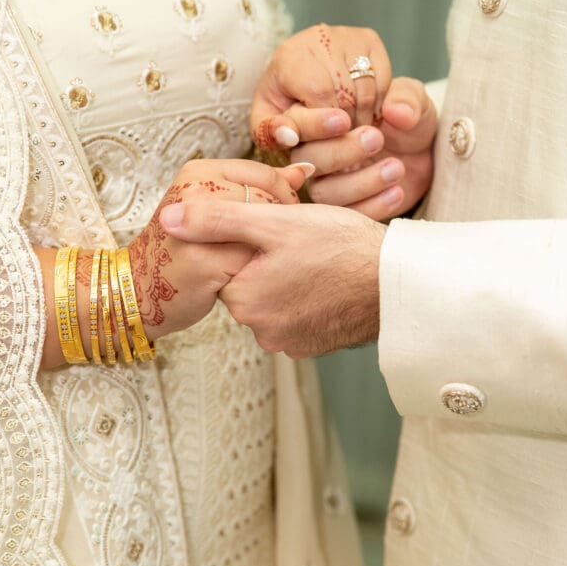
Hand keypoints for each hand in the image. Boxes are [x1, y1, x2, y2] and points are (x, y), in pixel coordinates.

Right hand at [129, 157, 310, 339]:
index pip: (265, 175)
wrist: (140, 288)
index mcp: (198, 172)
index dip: (284, 200)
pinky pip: (251, 262)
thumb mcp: (219, 207)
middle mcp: (194, 191)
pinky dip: (254, 273)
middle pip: (266, 203)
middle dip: (275, 228)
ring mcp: (197, 226)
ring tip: (251, 262)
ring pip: (260, 232)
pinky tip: (243, 280)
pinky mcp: (203, 261)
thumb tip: (305, 169)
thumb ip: (263, 188)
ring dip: (264, 252)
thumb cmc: (185, 249)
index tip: (284, 222)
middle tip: (266, 248)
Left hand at [160, 197, 386, 357]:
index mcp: (244, 298)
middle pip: (250, 283)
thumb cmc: (342, 246)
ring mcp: (288, 342)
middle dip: (268, 262)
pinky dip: (307, 299)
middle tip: (303, 244)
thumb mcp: (275, 222)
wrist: (396, 284)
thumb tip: (170, 219)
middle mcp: (261, 330)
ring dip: (289, 281)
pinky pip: (296, 316)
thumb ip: (218, 220)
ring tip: (320, 261)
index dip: (251, 241)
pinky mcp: (312, 346)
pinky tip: (328, 282)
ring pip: (274, 299)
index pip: (228, 264)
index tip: (279, 232)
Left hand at [251, 23, 390, 146]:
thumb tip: (289, 137)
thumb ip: (273, 132)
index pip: (318, 89)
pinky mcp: (369, 39)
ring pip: (366, 88)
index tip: (335, 134)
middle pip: (345, 91)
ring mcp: (346, 36)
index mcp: (289, 55)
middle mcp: (318, 37)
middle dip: (346, 125)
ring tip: (351, 131)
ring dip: (363, 118)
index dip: (328, 120)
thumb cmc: (282, 102)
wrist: (298, 74)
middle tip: (341, 141)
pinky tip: (362, 113)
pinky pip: (383, 80)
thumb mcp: (268, 120)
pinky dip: (377, 104)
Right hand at [251, 23, 435, 219]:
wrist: (424, 152)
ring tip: (396, 167)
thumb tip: (395, 112)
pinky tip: (397, 191)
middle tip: (376, 138)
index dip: (308, 125)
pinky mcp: (345, 208)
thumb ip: (405, 98)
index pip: (293, 122)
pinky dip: (373, 206)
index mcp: (316, 116)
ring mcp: (327, 181)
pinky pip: (346, 216)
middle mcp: (313, 150)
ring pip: (322, 192)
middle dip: (339, 151)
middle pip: (304, 158)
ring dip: (359, 182)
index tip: (342, 120)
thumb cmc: (406, 117)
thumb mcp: (411, 100)